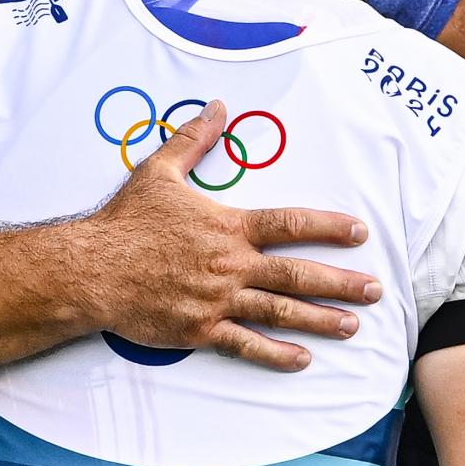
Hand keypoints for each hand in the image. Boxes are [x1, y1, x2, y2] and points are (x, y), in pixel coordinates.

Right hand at [77, 100, 380, 371]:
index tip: (358, 232)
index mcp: (227, 226)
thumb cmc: (124, 222)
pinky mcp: (200, 330)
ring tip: (352, 326)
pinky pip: (246, 345)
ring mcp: (217, 301)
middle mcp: (230, 265)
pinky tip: (303, 359)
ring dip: (320, 319)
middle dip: (340, 283)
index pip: (290, 224)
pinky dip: (276, 354)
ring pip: (280, 312)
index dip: (328, 228)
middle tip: (374, 290)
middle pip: (297, 275)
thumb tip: (218, 106)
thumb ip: (194, 140)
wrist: (91, 270)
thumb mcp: (159, 170)